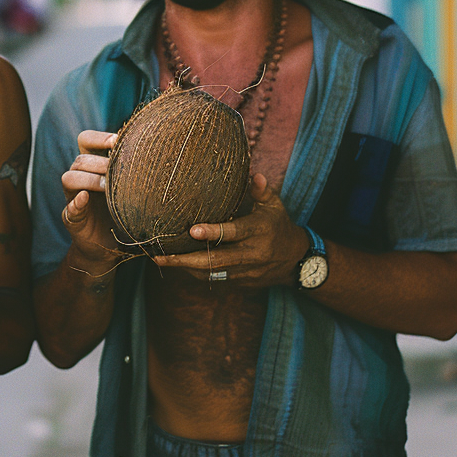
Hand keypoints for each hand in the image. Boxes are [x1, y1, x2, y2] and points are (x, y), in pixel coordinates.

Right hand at [60, 130, 121, 272]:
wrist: (112, 245)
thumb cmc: (126, 209)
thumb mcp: (130, 186)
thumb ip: (133, 169)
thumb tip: (154, 149)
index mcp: (93, 165)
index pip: (86, 140)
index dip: (99, 138)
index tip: (118, 141)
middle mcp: (80, 177)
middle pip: (80, 159)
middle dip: (99, 162)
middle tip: (116, 169)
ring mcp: (74, 198)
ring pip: (70, 177)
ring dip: (89, 180)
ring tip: (106, 187)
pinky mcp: (73, 219)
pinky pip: (69, 208)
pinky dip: (76, 203)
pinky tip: (84, 199)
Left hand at [152, 174, 310, 286]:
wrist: (296, 260)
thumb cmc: (279, 225)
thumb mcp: (274, 206)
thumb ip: (261, 191)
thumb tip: (254, 174)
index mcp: (259, 231)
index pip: (233, 233)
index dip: (213, 232)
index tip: (191, 230)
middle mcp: (252, 254)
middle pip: (217, 260)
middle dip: (187, 260)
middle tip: (161, 256)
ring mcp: (246, 271)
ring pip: (212, 273)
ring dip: (185, 268)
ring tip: (160, 260)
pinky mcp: (242, 282)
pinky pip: (216, 279)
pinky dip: (196, 273)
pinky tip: (178, 265)